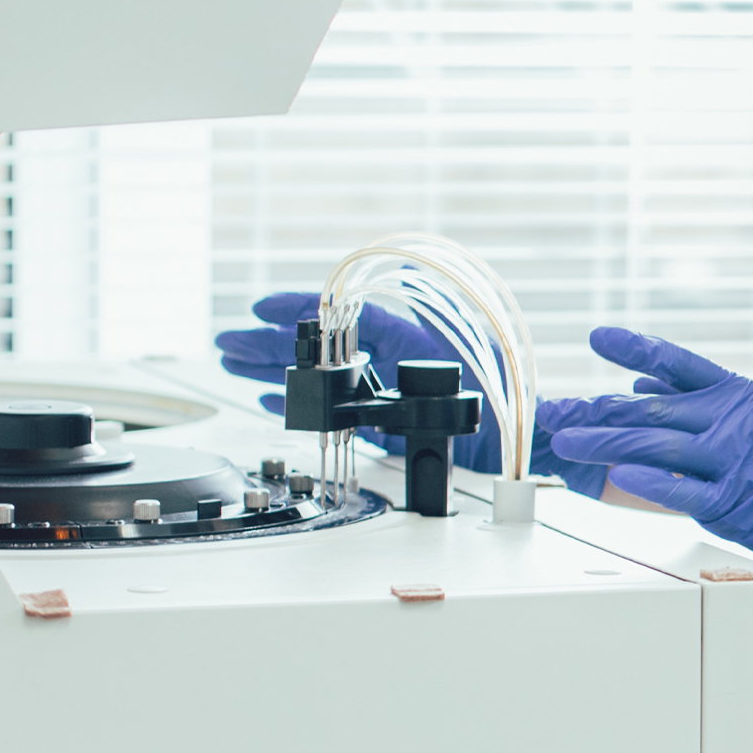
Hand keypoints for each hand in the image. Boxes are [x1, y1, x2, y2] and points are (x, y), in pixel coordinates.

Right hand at [217, 293, 604, 491]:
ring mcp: (385, 387)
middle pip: (323, 344)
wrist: (521, 445)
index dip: (303, 310)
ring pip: (322, 373)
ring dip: (278, 367)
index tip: (264, 307)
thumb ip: (413, 369)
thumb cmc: (502, 410)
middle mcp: (393, 360)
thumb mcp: (459, 384)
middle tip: (231, 340)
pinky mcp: (383, 417)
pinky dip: (301, 398)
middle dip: (275, 341)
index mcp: (411, 341)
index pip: (349, 317)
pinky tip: (269, 394)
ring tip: (234, 361)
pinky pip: (333, 403)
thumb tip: (375, 351)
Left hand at [537, 328, 752, 594]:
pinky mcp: (731, 502)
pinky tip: (618, 474)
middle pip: (652, 410)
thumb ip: (694, 397)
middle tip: (557, 418)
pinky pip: (680, 489)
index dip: (634, 348)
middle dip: (598, 413)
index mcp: (734, 393)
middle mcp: (731, 420)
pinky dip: (647, 480)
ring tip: (569, 444)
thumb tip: (642, 384)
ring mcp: (731, 461)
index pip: (676, 361)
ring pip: (657, 446)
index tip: (598, 337)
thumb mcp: (749, 413)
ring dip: (606, 444)